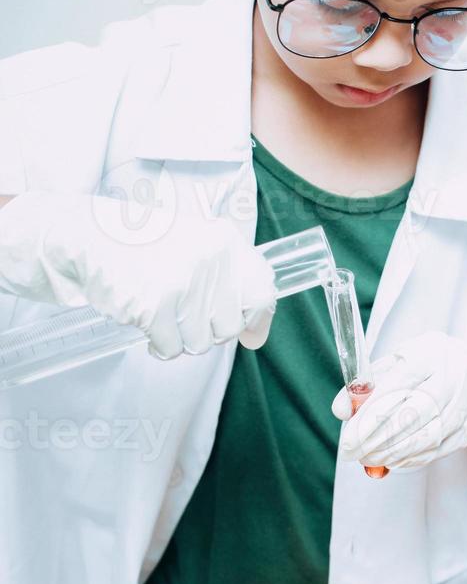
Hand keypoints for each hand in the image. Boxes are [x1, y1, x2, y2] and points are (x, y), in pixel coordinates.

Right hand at [0, 192, 276, 357]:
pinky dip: (159, 343)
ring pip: (202, 341)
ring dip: (180, 336)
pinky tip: (145, 323)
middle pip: (229, 325)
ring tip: (161, 312)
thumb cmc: (142, 244)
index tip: (250, 335)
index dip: (258, 318)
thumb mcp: (194, 246)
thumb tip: (255, 338)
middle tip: (182, 314)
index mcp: (224, 242)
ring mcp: (184, 285)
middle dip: (207, 329)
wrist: (85, 236)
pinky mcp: (155, 306)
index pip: (263, 290)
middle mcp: (210, 261)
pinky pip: (172, 347)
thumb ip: (229, 284)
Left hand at [334, 331, 466, 470]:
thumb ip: (366, 384)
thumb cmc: (429, 366)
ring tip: (369, 458)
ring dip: (392, 454)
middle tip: (354, 453)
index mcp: (429, 356)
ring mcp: (464, 406)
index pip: (394, 390)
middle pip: (409, 417)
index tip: (348, 440)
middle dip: (376, 441)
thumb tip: (341, 411)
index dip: (368, 419)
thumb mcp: (397, 362)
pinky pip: (437, 449)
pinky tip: (393, 460)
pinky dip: (411, 459)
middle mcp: (451, 379)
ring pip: (424, 438)